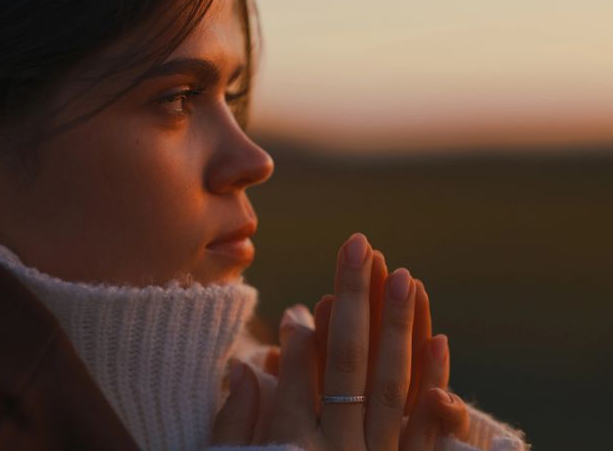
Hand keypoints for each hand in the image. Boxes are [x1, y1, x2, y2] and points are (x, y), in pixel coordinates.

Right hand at [213, 233, 468, 449]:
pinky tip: (442, 343)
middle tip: (360, 246)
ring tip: (405, 275)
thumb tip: (247, 367)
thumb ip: (236, 429)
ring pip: (391, 385)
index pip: (294, 379)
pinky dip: (436, 386)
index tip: (298, 307)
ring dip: (399, 328)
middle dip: (353, 301)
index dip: (296, 338)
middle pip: (348, 363)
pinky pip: (426, 432)